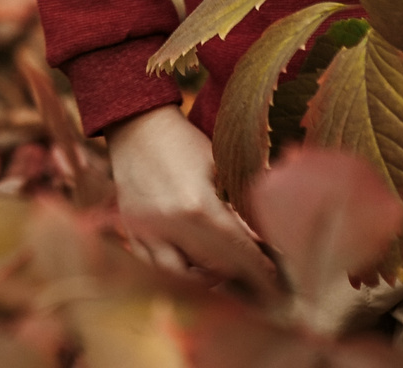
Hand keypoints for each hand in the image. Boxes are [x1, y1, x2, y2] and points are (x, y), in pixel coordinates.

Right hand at [104, 104, 277, 289]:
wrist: (137, 126)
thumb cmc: (184, 143)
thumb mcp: (219, 167)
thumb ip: (240, 205)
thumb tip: (263, 238)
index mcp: (198, 205)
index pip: (236, 247)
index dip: (257, 263)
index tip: (271, 273)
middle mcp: (170, 224)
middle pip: (211, 265)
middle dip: (236, 273)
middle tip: (252, 275)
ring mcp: (147, 230)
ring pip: (179, 274)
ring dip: (202, 277)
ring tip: (220, 272)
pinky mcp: (130, 230)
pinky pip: (152, 265)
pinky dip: (171, 271)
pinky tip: (187, 265)